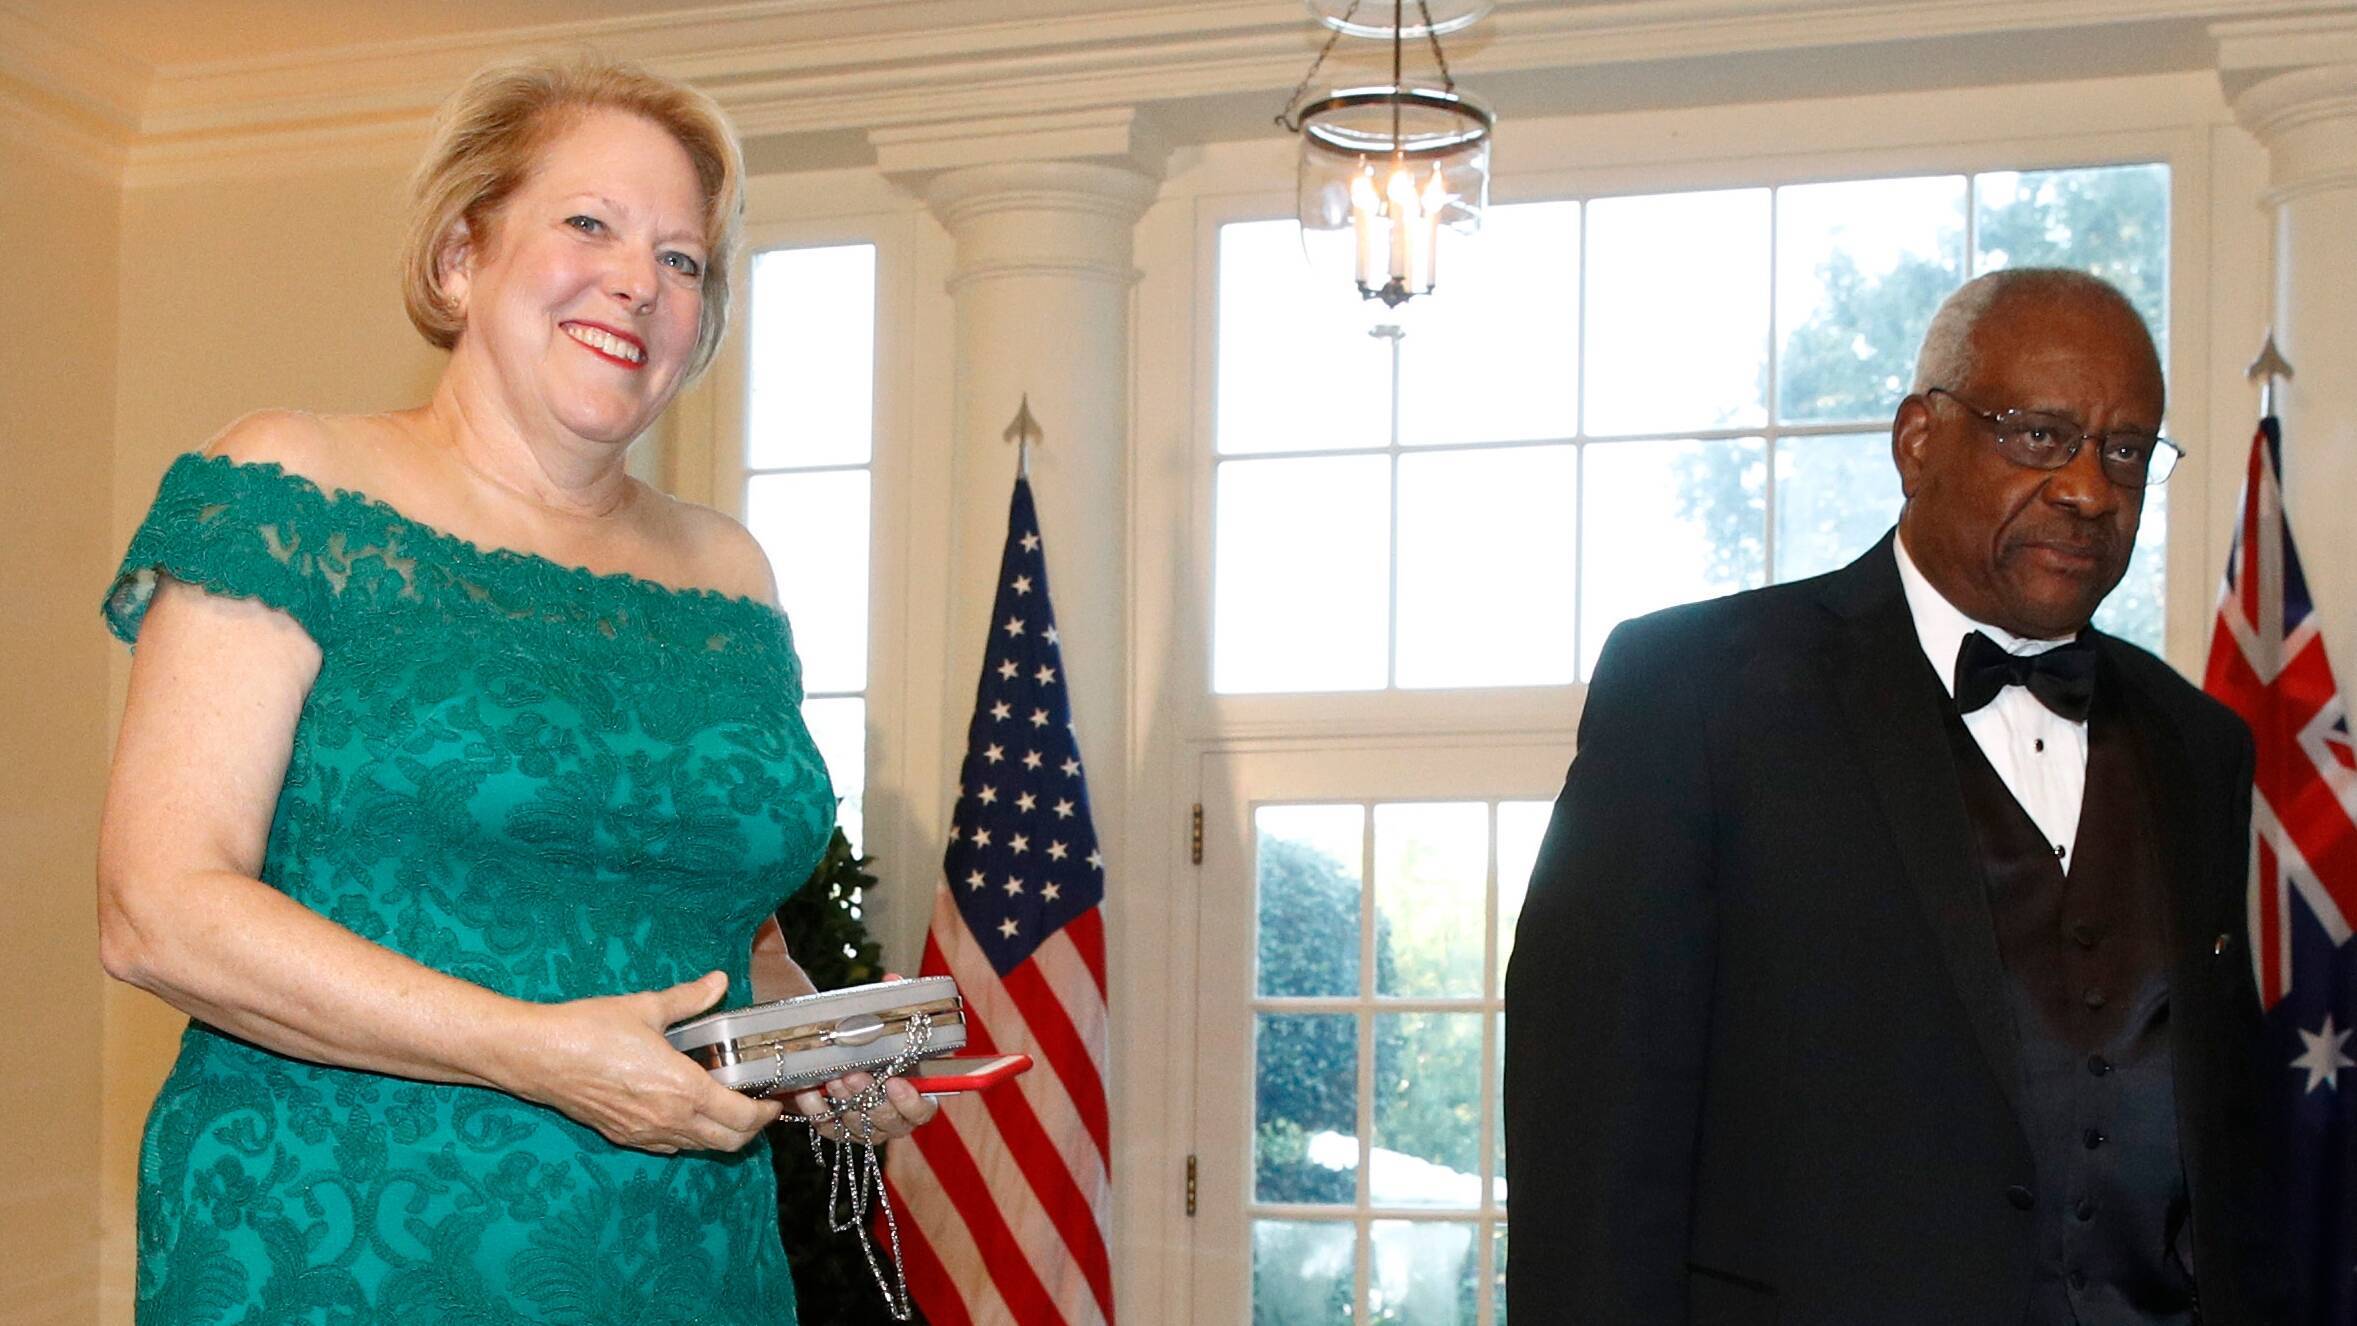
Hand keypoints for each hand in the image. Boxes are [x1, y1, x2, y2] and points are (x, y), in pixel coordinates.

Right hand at [512, 970, 783, 1153]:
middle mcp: (669, 1120)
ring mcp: (645, 1134)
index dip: (764, 1113)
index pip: (741, 1117)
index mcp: (684, 1090)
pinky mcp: (623, 1137)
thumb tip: (719, 980)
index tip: (772, 1100)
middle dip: (750, 1129)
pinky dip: (688, 1137)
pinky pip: (669, 1146)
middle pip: (727, 1143)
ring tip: (725, 1107)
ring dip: (720, 1134)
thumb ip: (689, 998)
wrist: (537, 1056)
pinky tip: (685, 1111)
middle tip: (756, 1106)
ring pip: (698, 1148)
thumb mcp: (646, 1007)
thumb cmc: (590, 1029)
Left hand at [787, 969, 941, 1141]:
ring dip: (845, 1101)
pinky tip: (808, 1090)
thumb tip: (892, 981)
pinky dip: (816, 1108)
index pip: (922, 1111)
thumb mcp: (890, 1023)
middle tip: (854, 1074)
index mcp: (915, 1096)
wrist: (848, 1053)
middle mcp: (892, 1118)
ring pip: (858, 1125)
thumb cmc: (877, 1041)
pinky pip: (826, 1125)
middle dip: (870, 1097)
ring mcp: (864, 1127)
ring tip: (834, 1077)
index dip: (911, 1101)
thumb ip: (896, 1003)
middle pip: (888, 1121)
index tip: (895, 1080)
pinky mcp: (836, 1128)